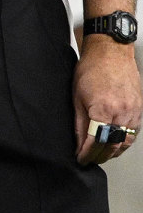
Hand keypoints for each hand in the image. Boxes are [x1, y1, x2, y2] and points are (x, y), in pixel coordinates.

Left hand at [73, 36, 141, 164]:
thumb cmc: (91, 69)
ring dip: (112, 151)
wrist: (111, 53)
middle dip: (99, 156)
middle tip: (89, 159)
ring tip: (100, 154)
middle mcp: (121, 113)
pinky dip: (123, 142)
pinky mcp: (139, 110)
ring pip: (125, 142)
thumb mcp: (77, 96)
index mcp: (103, 110)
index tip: (81, 159)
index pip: (95, 141)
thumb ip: (79, 122)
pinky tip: (114, 143)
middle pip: (112, 145)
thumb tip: (78, 142)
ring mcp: (133, 112)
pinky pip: (133, 133)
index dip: (87, 154)